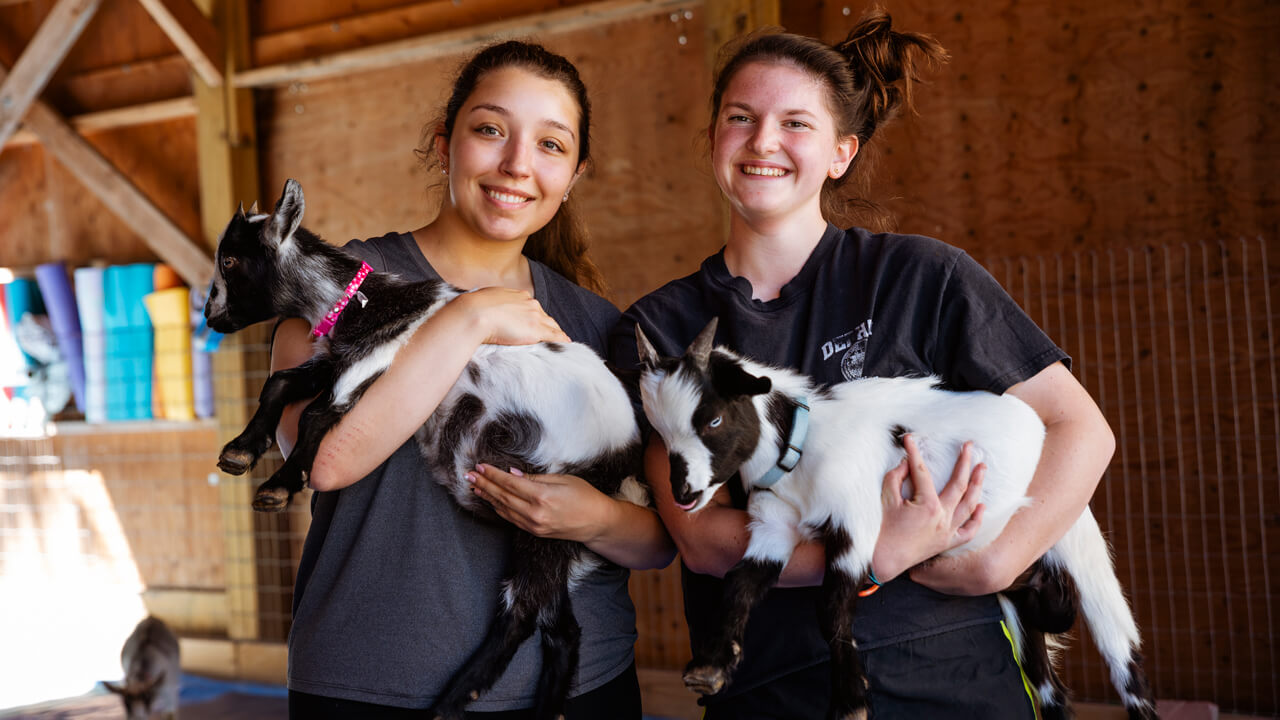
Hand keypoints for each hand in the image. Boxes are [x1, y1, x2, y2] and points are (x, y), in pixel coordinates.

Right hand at [455, 287, 570, 344]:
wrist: (475, 313)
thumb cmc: (474, 307)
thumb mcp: (486, 298)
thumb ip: (494, 302)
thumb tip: (489, 305)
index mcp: (519, 295)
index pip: (532, 307)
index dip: (535, 315)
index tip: (535, 320)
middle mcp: (530, 303)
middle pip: (544, 315)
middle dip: (548, 323)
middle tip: (552, 331)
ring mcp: (534, 317)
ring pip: (551, 325)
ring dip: (556, 332)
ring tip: (562, 338)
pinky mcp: (535, 330)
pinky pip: (553, 335)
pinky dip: (561, 339)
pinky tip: (566, 343)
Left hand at [466, 464, 608, 541]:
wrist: (597, 523)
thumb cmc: (585, 496)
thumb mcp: (562, 479)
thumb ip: (534, 478)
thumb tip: (512, 473)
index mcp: (542, 496)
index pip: (509, 483)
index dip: (492, 474)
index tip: (480, 466)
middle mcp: (535, 513)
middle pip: (502, 496)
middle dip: (484, 484)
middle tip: (468, 475)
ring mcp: (533, 525)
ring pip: (503, 509)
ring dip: (487, 497)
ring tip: (474, 487)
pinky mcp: (534, 531)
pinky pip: (511, 518)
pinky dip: (498, 508)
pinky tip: (491, 500)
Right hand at [870, 434, 984, 581]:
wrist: (883, 561)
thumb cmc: (881, 531)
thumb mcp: (886, 499)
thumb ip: (896, 477)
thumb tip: (907, 463)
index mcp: (928, 505)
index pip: (923, 472)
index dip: (914, 454)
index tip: (909, 440)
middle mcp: (943, 517)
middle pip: (959, 485)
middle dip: (965, 462)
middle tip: (969, 446)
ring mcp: (947, 531)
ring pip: (969, 505)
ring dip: (978, 485)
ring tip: (982, 468)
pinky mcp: (946, 543)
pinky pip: (968, 531)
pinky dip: (976, 518)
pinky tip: (981, 505)